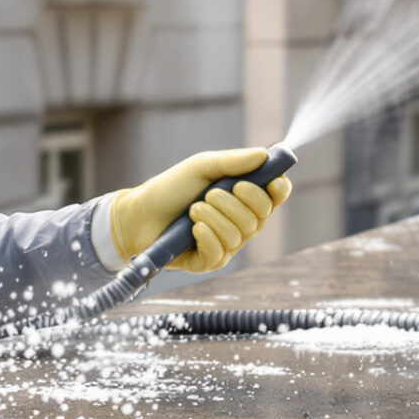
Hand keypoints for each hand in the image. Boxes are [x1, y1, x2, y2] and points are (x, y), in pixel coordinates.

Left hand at [108, 148, 293, 273]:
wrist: (139, 213)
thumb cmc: (171, 188)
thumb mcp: (201, 167)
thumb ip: (232, 161)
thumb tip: (264, 156)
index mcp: (244, 198)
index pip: (275, 197)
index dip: (279, 190)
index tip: (272, 183)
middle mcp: (241, 222)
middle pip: (261, 216)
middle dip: (235, 202)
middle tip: (210, 193)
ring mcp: (227, 244)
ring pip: (240, 235)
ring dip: (214, 217)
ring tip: (192, 209)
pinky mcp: (209, 262)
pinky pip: (221, 252)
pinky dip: (207, 237)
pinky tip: (192, 229)